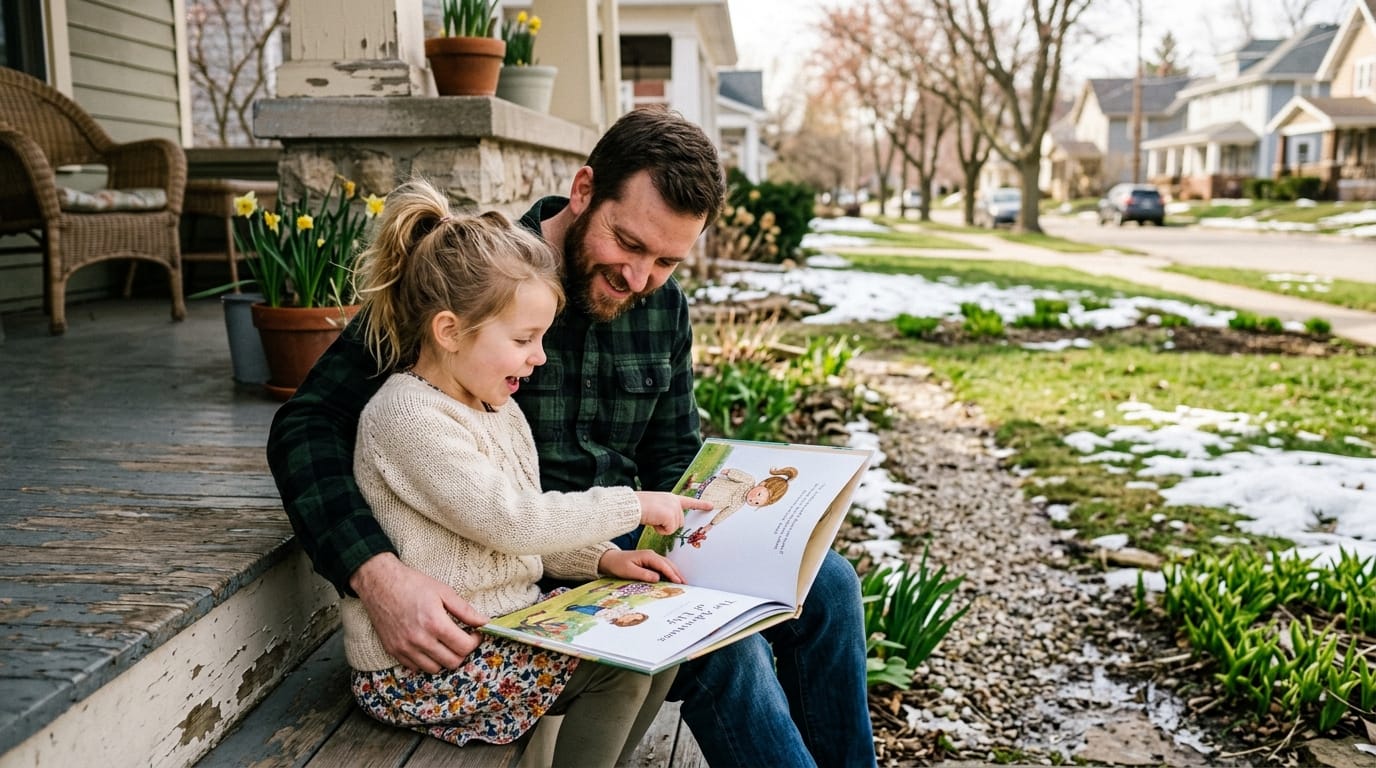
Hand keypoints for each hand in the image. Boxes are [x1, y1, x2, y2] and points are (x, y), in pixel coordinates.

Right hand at [350, 553, 489, 673]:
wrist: (380, 583)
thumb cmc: (413, 584)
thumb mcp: (443, 592)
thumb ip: (466, 610)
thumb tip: (485, 622)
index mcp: (435, 623)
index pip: (464, 647)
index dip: (475, 641)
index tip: (474, 633)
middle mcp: (420, 640)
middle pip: (452, 662)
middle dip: (462, 652)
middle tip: (462, 638)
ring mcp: (405, 648)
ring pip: (435, 669)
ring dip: (445, 658)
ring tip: (445, 642)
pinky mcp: (394, 651)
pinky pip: (416, 668)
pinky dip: (426, 661)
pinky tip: (428, 645)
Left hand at [599, 548, 684, 583]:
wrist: (609, 559)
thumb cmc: (617, 564)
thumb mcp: (629, 570)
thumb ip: (643, 574)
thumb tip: (658, 578)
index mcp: (648, 556)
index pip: (663, 565)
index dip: (672, 573)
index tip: (679, 582)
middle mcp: (651, 555)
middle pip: (668, 564)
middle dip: (677, 573)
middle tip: (686, 584)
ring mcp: (651, 558)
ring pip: (666, 565)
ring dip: (674, 573)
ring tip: (682, 583)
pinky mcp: (649, 562)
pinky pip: (662, 567)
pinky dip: (668, 573)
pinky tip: (672, 580)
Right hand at [635, 491, 711, 533]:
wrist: (632, 505)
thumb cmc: (639, 507)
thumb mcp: (656, 506)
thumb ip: (666, 511)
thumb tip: (672, 523)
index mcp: (671, 498)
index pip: (689, 501)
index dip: (701, 504)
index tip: (712, 506)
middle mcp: (675, 501)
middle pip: (679, 522)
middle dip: (668, 524)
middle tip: (656, 518)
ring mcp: (673, 508)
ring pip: (674, 528)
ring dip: (663, 527)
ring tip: (653, 518)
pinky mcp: (670, 516)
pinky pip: (669, 531)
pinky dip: (660, 530)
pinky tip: (653, 521)